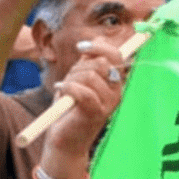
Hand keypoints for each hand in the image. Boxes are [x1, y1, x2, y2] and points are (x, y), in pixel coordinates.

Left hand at [43, 39, 128, 163]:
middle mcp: (117, 92)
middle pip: (101, 63)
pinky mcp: (97, 113)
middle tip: (68, 80)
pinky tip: (61, 92)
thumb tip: (100, 40)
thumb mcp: (79, 79)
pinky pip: (83, 91)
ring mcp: (109, 103)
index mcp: (115, 82)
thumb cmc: (70, 108)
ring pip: (90, 76)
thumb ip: (89, 62)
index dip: (99, 47)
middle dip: (78, 67)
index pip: (116, 56)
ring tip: (65, 91)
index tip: (81, 48)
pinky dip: (68, 89)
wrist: (64, 138)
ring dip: (71, 80)